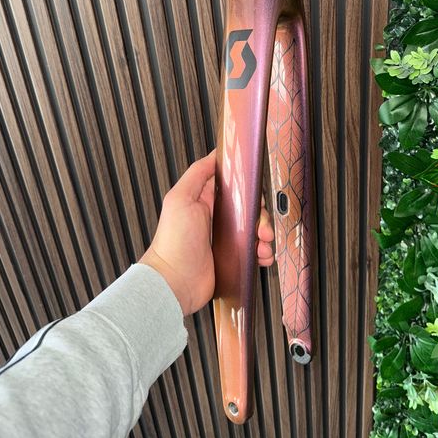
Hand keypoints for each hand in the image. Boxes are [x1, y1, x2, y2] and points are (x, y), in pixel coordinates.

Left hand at [139, 150, 274, 315]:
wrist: (174, 283)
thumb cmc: (173, 242)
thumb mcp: (180, 198)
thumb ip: (196, 174)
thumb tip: (214, 154)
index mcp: (205, 201)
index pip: (233, 186)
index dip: (247, 186)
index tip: (256, 190)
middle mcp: (216, 219)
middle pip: (249, 208)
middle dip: (261, 215)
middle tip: (263, 226)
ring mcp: (225, 240)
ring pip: (255, 230)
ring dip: (265, 234)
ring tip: (264, 244)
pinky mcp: (232, 259)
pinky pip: (254, 252)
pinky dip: (263, 252)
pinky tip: (263, 256)